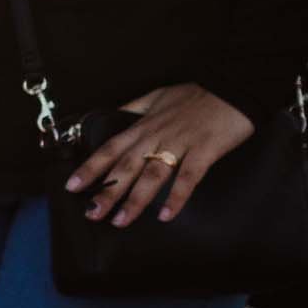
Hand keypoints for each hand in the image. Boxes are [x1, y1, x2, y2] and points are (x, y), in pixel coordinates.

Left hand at [65, 85, 255, 228]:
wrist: (234, 86)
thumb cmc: (197, 93)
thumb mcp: (158, 96)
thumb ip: (135, 108)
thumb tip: (115, 115)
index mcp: (144, 126)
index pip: (110, 148)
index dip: (90, 167)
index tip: (73, 186)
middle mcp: (157, 136)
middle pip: (126, 166)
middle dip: (106, 191)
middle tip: (92, 213)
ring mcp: (180, 144)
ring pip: (152, 174)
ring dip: (135, 199)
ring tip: (121, 220)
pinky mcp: (204, 150)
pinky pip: (188, 177)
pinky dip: (176, 197)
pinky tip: (166, 215)